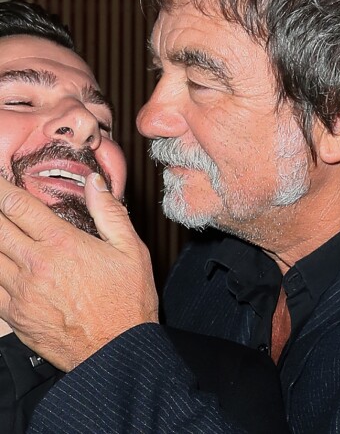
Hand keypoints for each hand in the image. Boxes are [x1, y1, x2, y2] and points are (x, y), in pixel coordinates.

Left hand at [0, 173, 158, 370]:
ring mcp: (20, 292)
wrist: (116, 352)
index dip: (1, 189)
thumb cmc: (128, 300)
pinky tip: (1, 264)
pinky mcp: (14, 316)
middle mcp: (35, 265)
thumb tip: (94, 182)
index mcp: (63, 244)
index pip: (19, 207)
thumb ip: (110, 212)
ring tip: (0, 231)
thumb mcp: (131, 250)